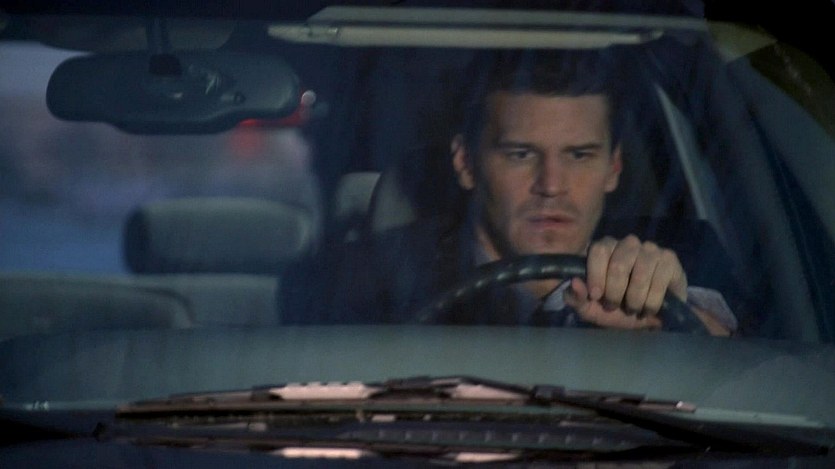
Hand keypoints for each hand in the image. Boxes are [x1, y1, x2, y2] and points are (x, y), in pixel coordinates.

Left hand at [564, 235, 686, 329]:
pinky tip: (649, 308)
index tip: (597, 296)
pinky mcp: (669, 259)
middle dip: (615, 292)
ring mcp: (650, 249)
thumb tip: (574, 283)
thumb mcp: (590, 308)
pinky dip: (652, 300)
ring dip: (635, 299)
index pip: (598, 251)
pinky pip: (660, 278)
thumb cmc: (615, 307)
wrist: (647, 316)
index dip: (596, 275)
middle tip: (614, 306)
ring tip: (633, 309)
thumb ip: (576, 298)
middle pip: (619, 264)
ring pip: (640, 273)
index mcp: (605, 248)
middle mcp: (627, 243)